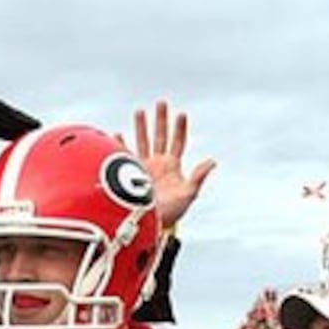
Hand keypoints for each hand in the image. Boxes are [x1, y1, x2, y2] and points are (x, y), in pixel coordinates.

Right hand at [127, 100, 215, 229]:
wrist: (147, 225)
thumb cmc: (170, 213)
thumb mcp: (187, 195)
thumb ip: (197, 178)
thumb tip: (212, 161)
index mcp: (173, 167)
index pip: (178, 142)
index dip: (180, 129)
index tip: (181, 114)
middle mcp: (158, 164)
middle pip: (160, 136)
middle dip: (161, 120)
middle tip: (162, 102)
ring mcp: (143, 168)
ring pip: (143, 142)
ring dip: (141, 127)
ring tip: (139, 111)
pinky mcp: (128, 175)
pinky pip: (124, 156)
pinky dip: (120, 145)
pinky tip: (116, 134)